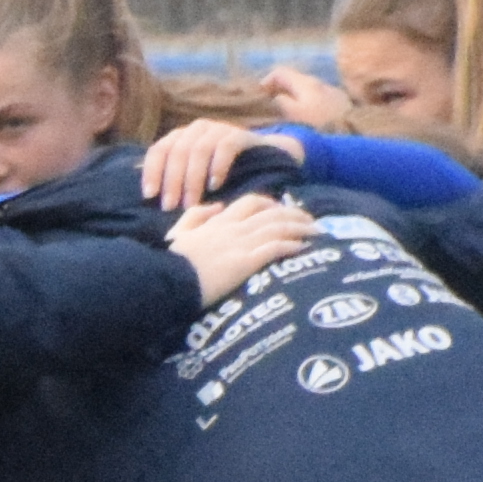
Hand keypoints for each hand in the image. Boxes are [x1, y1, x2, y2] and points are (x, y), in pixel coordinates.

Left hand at [139, 119, 271, 212]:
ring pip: (198, 150)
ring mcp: (218, 129)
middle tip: (170, 207)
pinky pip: (225, 147)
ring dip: (193, 179)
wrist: (261, 159)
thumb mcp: (193, 175)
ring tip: (191, 204)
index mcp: (179, 137)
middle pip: (177, 151)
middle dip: (172, 181)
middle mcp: (196, 129)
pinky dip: (217, 167)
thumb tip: (148, 198)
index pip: (158, 150)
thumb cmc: (219, 173)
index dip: (152, 172)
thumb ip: (174, 180)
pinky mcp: (239, 134)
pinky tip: (214, 185)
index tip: (149, 195)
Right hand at [164, 195, 314, 301]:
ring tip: (317, 232)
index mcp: (218, 221)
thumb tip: (216, 205)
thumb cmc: (170, 260)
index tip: (283, 210)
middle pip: (272, 213)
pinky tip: (303, 248)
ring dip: (300, 228)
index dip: (271, 204)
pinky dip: (291, 246)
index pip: (251, 202)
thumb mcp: (178, 233)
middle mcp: (233, 228)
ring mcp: (240, 244)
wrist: (165, 279)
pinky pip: (274, 248)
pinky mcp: (245, 262)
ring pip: (278, 228)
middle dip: (295, 215)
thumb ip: (196, 216)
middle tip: (310, 221)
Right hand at [257, 64, 354, 125]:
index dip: (266, 82)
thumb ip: (280, 103)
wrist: (354, 134)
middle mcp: (320, 83)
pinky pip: (320, 101)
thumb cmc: (318, 125)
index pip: (280, 72)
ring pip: (308, 92)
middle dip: (281, 91)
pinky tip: (310, 122)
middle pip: (295, 81)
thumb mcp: (291, 114)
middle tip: (271, 108)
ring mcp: (334, 94)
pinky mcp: (344, 106)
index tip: (258, 98)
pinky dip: (310, 107)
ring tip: (289, 117)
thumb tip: (276, 97)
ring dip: (296, 100)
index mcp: (305, 83)